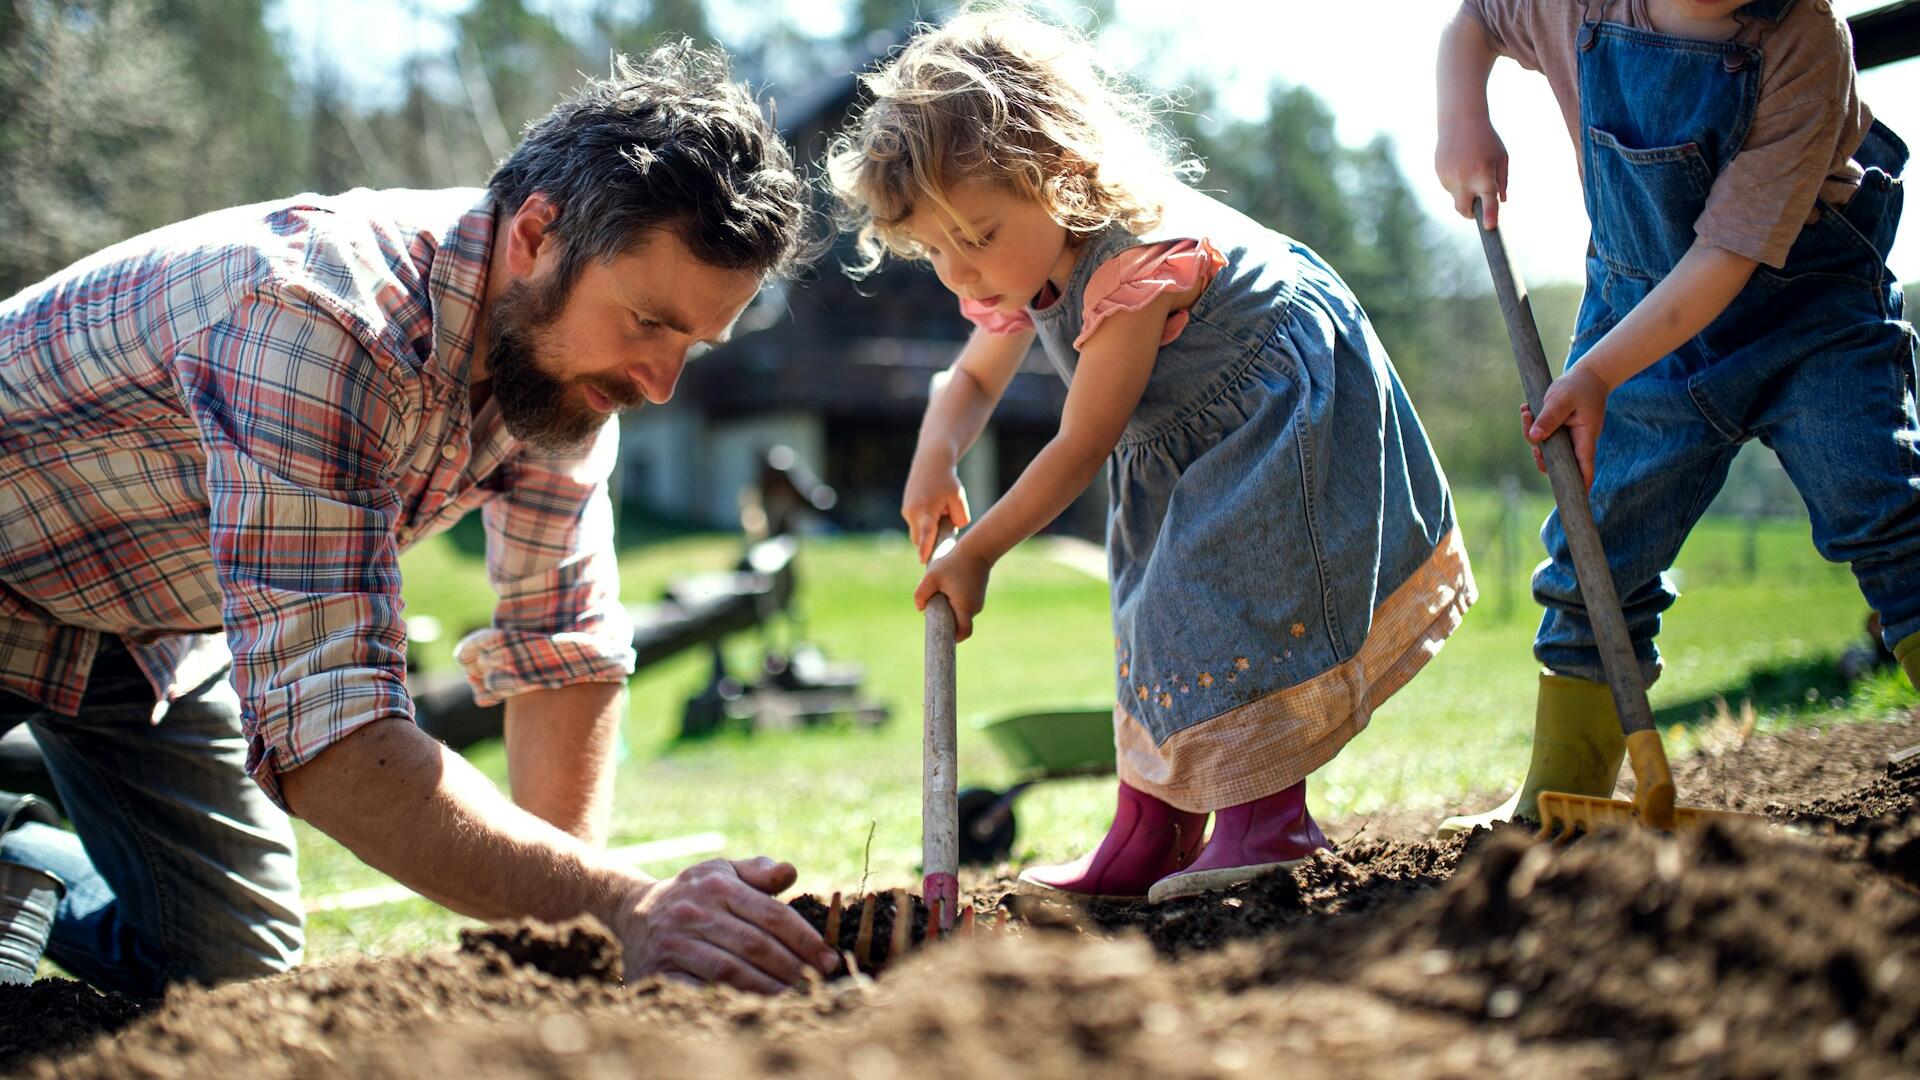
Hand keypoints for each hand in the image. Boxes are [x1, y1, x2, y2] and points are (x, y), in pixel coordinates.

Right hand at [610, 856, 836, 993]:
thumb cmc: (692, 892)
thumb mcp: (721, 871)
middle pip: (755, 945)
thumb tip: (790, 872)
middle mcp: (695, 912)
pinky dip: (729, 1001)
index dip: (804, 938)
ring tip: (795, 999)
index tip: (828, 958)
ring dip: (768, 988)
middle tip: (818, 983)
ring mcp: (675, 943)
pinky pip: (700, 990)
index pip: (771, 914)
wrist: (633, 911)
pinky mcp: (660, 972)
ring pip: (731, 970)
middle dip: (792, 967)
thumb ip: (758, 871)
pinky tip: (754, 1008)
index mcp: (717, 886)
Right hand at [901, 453, 970, 564]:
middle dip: (931, 540)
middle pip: (920, 539)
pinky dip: (926, 522)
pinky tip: (935, 508)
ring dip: (929, 529)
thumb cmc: (947, 480)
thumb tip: (952, 531)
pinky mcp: (906, 509)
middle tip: (946, 526)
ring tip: (941, 511)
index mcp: (926, 510)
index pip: (926, 533)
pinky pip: (916, 524)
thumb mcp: (959, 499)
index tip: (923, 560)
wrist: (931, 461)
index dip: (925, 548)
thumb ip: (959, 519)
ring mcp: (907, 511)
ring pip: (918, 532)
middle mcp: (912, 512)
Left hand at [914, 546, 990, 641]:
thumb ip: (921, 594)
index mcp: (964, 607)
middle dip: (946, 621)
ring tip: (941, 592)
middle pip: (959, 625)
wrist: (977, 549)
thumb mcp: (931, 577)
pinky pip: (964, 606)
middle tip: (934, 607)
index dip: (952, 638)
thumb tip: (920, 609)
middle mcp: (974, 608)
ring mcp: (978, 602)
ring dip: (949, 609)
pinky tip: (948, 587)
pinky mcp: (977, 595)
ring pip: (961, 614)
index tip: (940, 633)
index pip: (962, 633)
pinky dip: (955, 602)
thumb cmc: (953, 563)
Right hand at [1435, 114, 1507, 228]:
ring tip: (1469, 169)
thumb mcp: (1502, 157)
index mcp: (1484, 174)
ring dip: (1464, 192)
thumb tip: (1501, 201)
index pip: (1488, 200)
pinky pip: (1449, 187)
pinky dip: (1456, 182)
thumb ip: (1502, 181)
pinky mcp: (1440, 174)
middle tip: (1477, 208)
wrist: (1460, 120)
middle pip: (1464, 210)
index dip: (1489, 215)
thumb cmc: (1487, 140)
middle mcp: (1465, 178)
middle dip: (1471, 213)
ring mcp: (1449, 177)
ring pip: (1456, 197)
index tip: (1490, 227)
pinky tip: (1459, 165)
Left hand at [1522, 366, 1610, 488]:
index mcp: (1585, 437)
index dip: (1580, 483)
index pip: (1584, 466)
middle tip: (1532, 448)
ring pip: (1546, 449)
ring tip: (1526, 412)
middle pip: (1560, 463)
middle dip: (1541, 458)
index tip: (1576, 499)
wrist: (1586, 375)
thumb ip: (1549, 418)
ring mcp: (1568, 439)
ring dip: (1531, 435)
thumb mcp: (1562, 399)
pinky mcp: (1559, 432)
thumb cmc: (1577, 386)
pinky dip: (1531, 425)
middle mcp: (1577, 442)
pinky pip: (1542, 436)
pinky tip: (1526, 410)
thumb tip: (1534, 439)